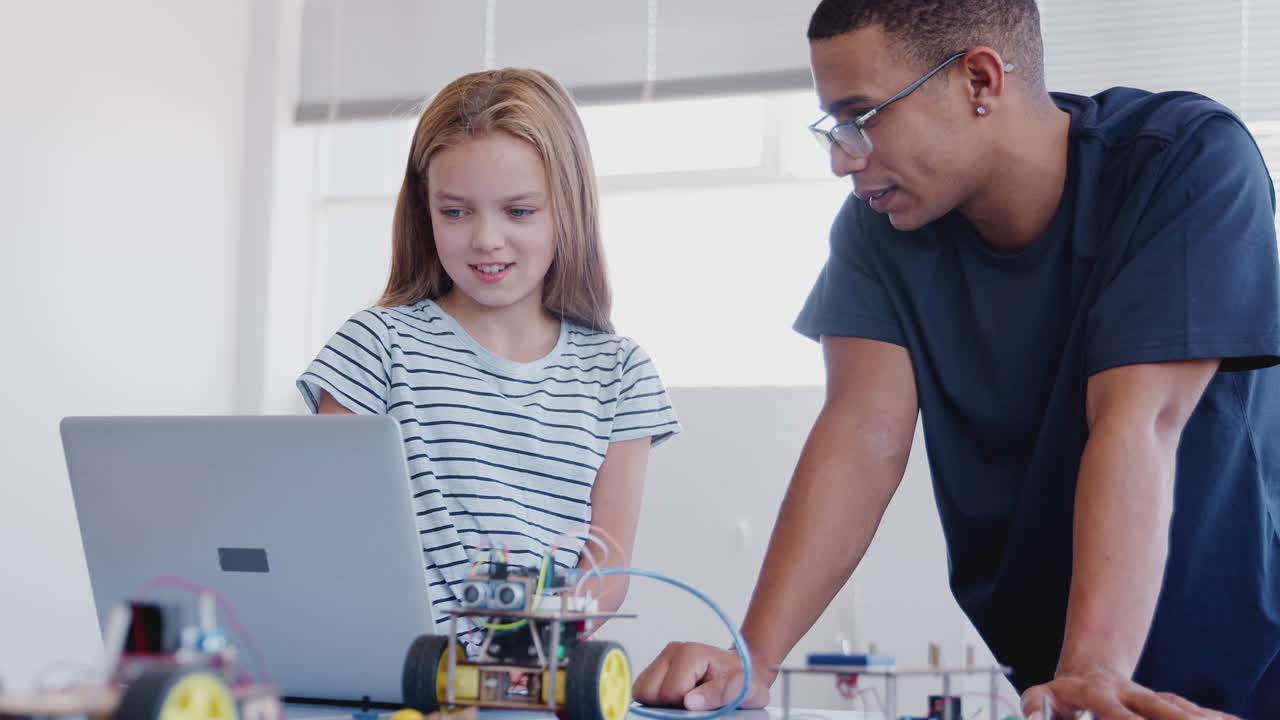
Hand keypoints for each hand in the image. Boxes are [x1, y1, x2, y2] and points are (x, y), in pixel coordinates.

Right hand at [632, 642, 771, 710]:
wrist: (744, 668)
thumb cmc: (743, 678)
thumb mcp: (742, 689)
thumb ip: (719, 694)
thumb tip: (690, 702)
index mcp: (690, 654)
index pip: (669, 692)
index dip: (683, 705)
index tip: (702, 702)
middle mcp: (672, 652)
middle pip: (648, 691)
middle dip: (667, 703)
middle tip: (691, 701)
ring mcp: (663, 658)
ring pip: (641, 691)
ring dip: (660, 701)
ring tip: (684, 698)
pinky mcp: (658, 667)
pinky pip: (643, 690)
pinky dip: (657, 699)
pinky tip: (677, 696)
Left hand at [1022, 665, 1239, 719]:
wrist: (1087, 667)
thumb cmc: (1061, 694)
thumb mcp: (1041, 696)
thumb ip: (1036, 705)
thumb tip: (1031, 714)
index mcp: (1098, 695)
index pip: (1115, 714)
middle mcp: (1129, 695)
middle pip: (1159, 709)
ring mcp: (1150, 699)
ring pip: (1180, 708)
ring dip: (1200, 719)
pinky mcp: (1165, 703)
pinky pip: (1194, 710)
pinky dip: (1213, 717)